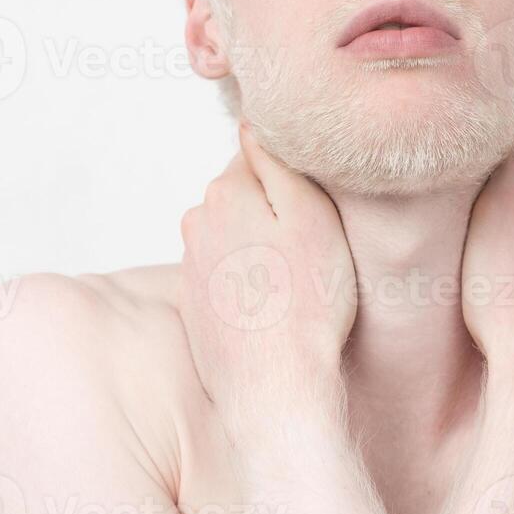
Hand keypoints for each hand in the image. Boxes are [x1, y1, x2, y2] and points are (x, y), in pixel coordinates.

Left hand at [178, 123, 357, 419]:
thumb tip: (255, 123)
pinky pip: (230, 275)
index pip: (260, 154)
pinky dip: (252, 282)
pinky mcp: (196, 306)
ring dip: (264, 248)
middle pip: (247, 195)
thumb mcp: (311, 216)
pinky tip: (278, 306)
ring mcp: (193, 267)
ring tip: (300, 281)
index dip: (297, 174)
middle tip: (316, 245)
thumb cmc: (307, 304)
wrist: (275, 390)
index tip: (319, 201)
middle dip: (277, 210)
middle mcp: (198, 223)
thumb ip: (279, 162)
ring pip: (238, 236)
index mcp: (225, 192)